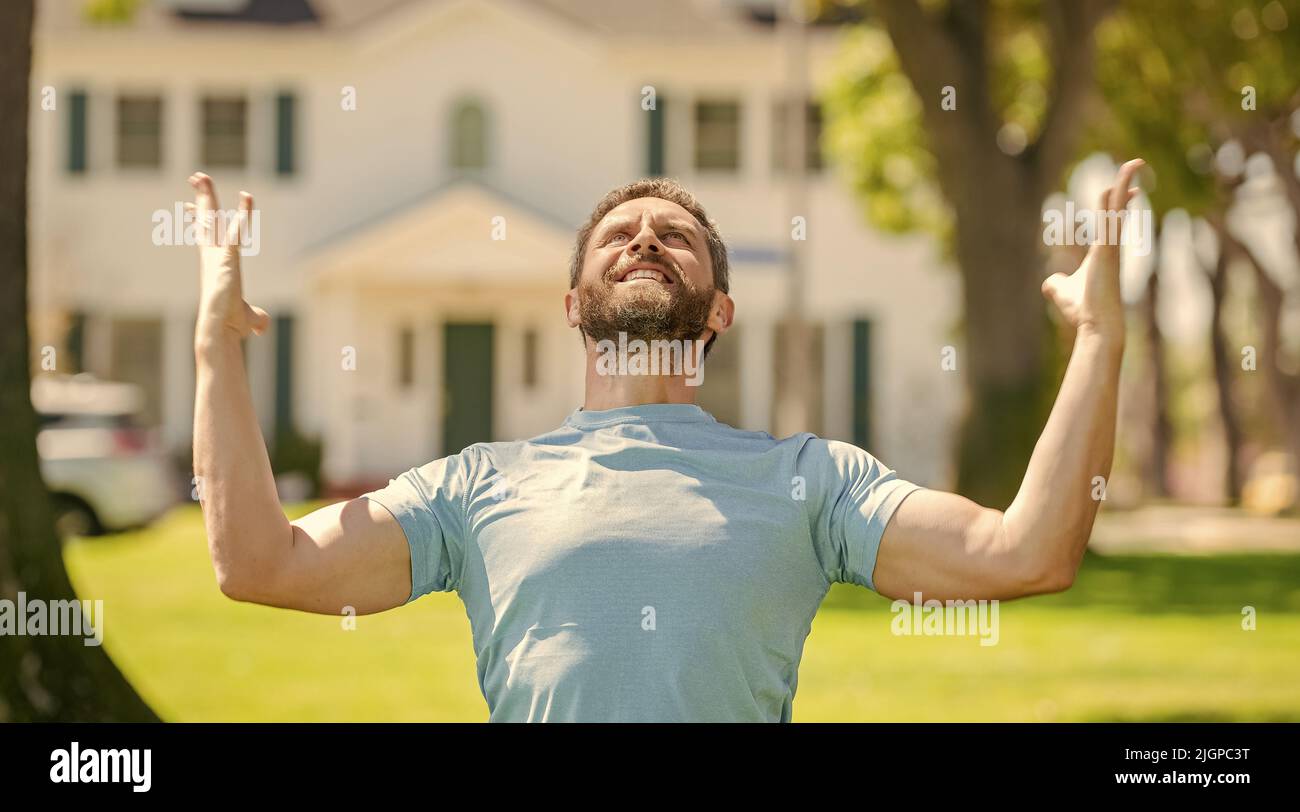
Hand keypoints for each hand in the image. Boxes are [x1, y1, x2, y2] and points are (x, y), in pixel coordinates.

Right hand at [188, 172, 268, 343]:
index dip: (199, 220)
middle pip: (206, 220)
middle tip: (196, 176)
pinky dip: (243, 214)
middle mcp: (212, 256)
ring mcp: (217, 256)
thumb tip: (263, 328)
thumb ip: (258, 319)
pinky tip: (247, 197)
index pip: (206, 236)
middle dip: (202, 197)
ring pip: (212, 220)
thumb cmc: (231, 326)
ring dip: (208, 196)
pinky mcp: (227, 260)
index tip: (190, 207)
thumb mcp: (249, 320)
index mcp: (214, 264)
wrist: (221, 330)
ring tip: (202, 176)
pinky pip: (236, 232)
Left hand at [1041, 158, 1144, 343]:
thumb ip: (1056, 284)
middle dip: (1125, 186)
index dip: (1119, 203)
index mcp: (1103, 252)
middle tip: (1135, 163)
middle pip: (1118, 208)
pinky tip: (1119, 183)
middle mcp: (1111, 246)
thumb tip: (1049, 282)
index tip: (1132, 191)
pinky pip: (1113, 219)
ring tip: (1134, 162)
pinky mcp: (1109, 250)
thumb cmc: (1083, 311)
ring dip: (1124, 184)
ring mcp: (1112, 247)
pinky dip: (1115, 201)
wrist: (1095, 325)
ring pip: (1118, 209)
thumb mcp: (1062, 292)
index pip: (1112, 221)